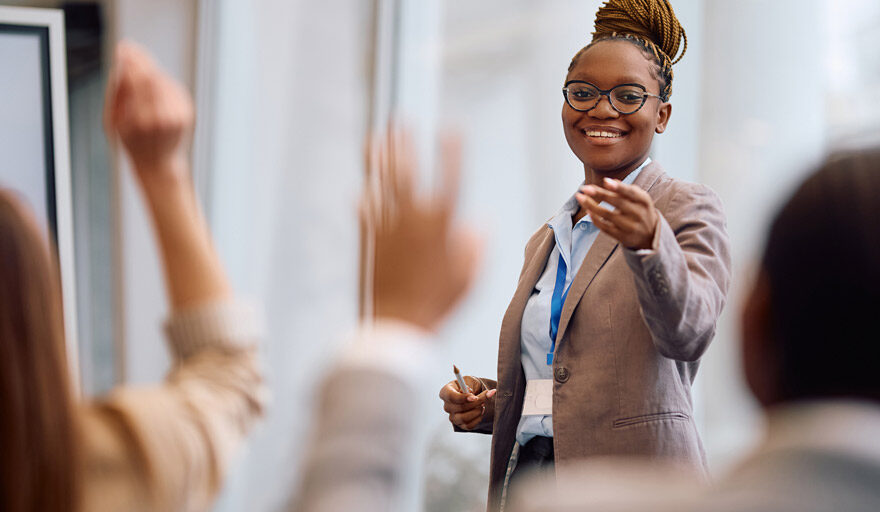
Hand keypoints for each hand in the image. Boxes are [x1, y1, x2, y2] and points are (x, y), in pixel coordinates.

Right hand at [104, 41, 193, 179]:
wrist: (159, 164)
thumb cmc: (132, 143)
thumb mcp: (113, 121)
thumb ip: (117, 93)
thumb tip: (121, 65)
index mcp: (139, 121)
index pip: (136, 80)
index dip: (130, 61)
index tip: (123, 49)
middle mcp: (161, 118)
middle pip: (152, 77)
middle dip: (140, 61)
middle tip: (130, 50)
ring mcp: (177, 116)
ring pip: (164, 80)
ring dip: (150, 69)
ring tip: (140, 67)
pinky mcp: (187, 114)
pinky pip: (174, 88)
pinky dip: (162, 81)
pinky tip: (153, 82)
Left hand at [361, 127, 482, 330]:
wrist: (399, 324)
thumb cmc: (439, 305)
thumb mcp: (468, 280)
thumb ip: (474, 249)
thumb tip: (478, 225)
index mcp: (441, 227)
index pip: (450, 180)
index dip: (451, 153)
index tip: (451, 130)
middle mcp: (413, 222)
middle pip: (408, 174)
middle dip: (406, 146)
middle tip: (401, 122)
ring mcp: (388, 229)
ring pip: (383, 187)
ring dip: (380, 161)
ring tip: (375, 139)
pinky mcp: (370, 242)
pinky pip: (366, 214)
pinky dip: (365, 200)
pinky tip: (363, 188)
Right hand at [439, 376, 495, 429]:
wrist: (469, 396)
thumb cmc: (468, 387)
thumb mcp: (469, 382)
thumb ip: (474, 386)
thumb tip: (486, 393)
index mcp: (445, 392)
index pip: (451, 397)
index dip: (463, 398)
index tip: (475, 397)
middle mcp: (447, 406)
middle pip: (460, 408)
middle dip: (476, 403)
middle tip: (485, 397)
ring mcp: (452, 417)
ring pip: (464, 418)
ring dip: (476, 411)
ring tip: (483, 405)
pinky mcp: (460, 425)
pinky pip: (469, 425)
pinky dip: (477, 418)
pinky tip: (480, 411)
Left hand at [576, 178, 658, 249]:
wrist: (650, 235)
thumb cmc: (640, 210)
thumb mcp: (639, 199)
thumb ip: (625, 190)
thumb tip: (608, 182)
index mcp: (644, 201)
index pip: (631, 193)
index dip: (619, 187)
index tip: (605, 181)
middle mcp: (639, 214)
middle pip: (617, 203)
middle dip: (600, 194)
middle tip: (584, 188)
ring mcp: (630, 227)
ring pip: (608, 215)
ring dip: (592, 206)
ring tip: (580, 197)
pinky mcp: (622, 237)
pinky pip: (606, 228)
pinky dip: (595, 219)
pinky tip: (588, 211)